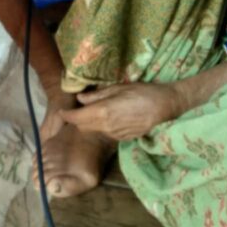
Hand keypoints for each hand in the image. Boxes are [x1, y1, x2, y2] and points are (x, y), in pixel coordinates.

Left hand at [60, 83, 183, 140]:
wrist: (165, 107)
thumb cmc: (143, 92)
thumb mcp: (118, 88)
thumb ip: (97, 95)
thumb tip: (81, 98)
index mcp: (103, 112)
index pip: (76, 118)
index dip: (66, 115)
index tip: (61, 111)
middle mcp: (106, 126)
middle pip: (83, 127)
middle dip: (77, 120)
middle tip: (78, 109)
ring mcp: (116, 135)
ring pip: (94, 131)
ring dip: (90, 124)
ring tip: (94, 111)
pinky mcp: (124, 138)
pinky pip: (107, 133)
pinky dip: (103, 127)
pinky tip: (110, 117)